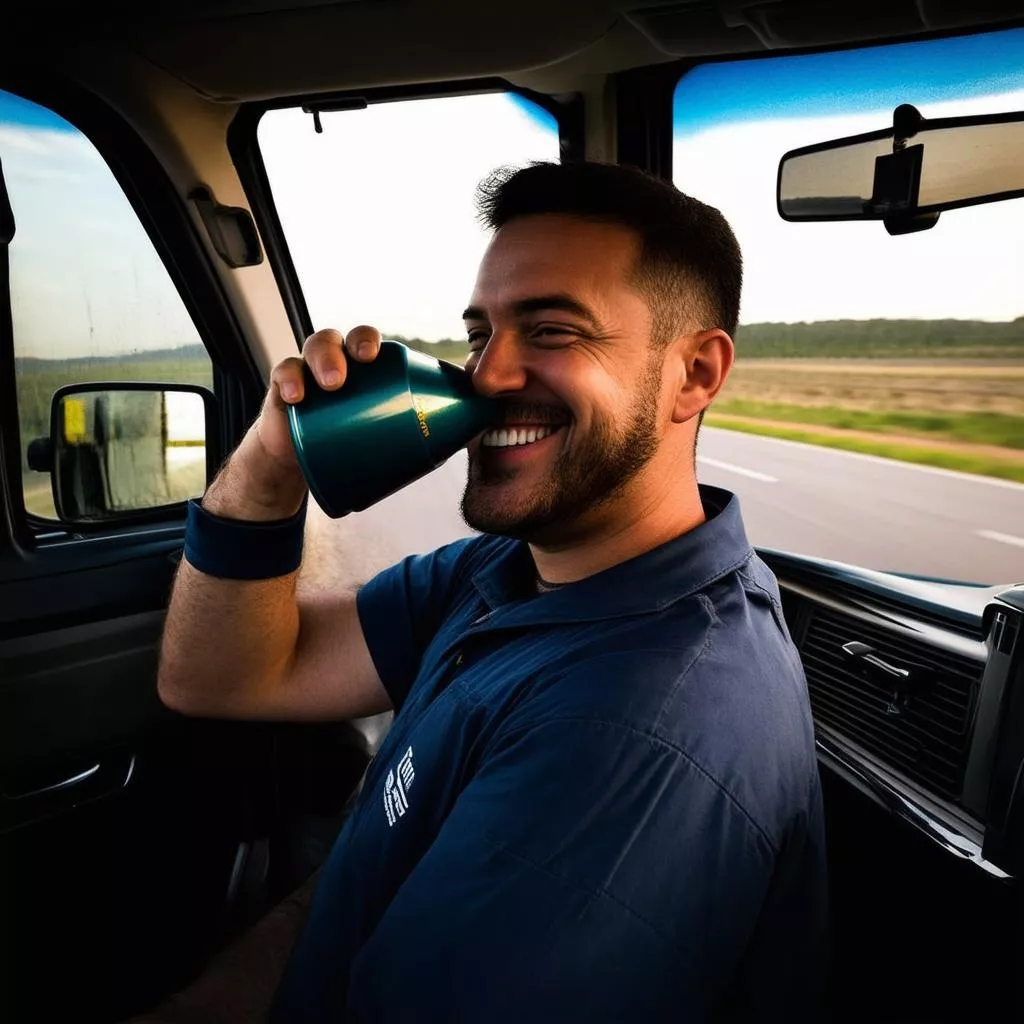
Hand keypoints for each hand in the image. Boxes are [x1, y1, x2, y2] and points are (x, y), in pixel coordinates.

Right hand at [204, 326, 382, 519]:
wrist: (293, 463)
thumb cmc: (336, 446)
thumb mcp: (370, 444)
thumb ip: (396, 443)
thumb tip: (438, 465)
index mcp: (358, 370)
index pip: (366, 343)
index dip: (372, 340)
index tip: (380, 355)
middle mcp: (332, 363)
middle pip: (340, 339)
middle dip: (350, 345)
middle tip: (362, 364)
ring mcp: (305, 372)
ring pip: (313, 347)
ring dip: (324, 357)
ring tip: (332, 383)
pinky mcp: (280, 388)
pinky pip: (282, 373)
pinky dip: (289, 380)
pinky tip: (295, 395)